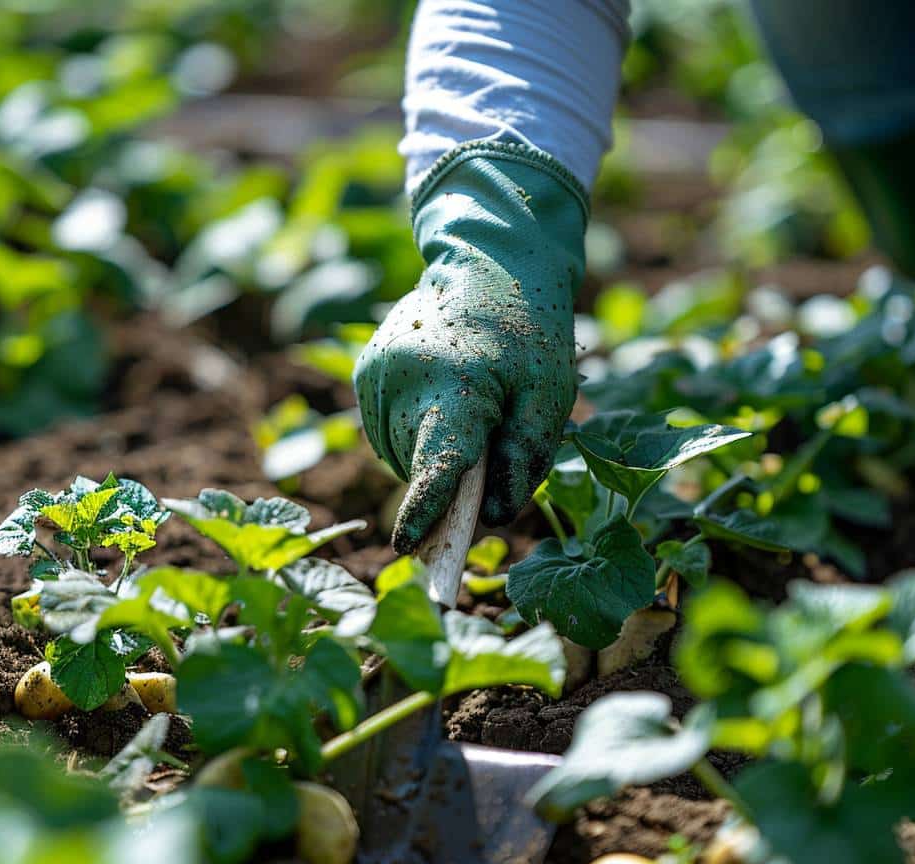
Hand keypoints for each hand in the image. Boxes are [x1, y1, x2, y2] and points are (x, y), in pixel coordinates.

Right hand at [354, 143, 587, 552]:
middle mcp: (403, 380)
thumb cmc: (529, 336)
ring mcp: (376, 375)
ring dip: (429, 457)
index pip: (436, 461)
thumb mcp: (549, 396)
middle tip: (489, 448)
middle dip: (449, 480)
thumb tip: (495, 516)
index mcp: (456, 385)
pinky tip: (440, 404)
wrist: (487, 266)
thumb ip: (525, 458)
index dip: (426, 508)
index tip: (408, 547)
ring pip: (399, 455)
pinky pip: (386, 433)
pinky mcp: (365, 374)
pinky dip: (413, 436)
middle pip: (418, 464)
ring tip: (466, 414)